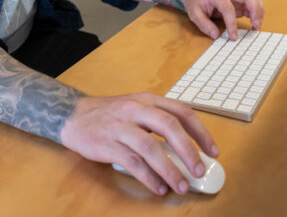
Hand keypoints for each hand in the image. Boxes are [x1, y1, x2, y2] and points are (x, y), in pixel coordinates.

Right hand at [59, 93, 217, 194]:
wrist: (73, 116)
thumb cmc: (109, 114)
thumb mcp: (136, 109)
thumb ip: (158, 122)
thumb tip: (187, 150)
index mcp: (147, 100)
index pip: (182, 112)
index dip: (201, 132)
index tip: (213, 151)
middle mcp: (135, 109)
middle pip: (169, 126)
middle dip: (189, 151)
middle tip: (200, 170)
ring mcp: (120, 126)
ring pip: (150, 148)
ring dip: (169, 169)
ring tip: (181, 186)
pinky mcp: (108, 144)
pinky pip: (132, 162)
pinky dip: (148, 177)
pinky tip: (158, 187)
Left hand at [182, 0, 263, 39]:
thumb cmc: (195, 3)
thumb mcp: (194, 14)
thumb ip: (204, 25)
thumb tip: (216, 35)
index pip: (228, 8)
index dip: (232, 23)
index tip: (233, 37)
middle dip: (256, 9)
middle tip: (256, 25)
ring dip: (259, 11)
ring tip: (257, 26)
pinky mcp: (239, 4)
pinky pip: (252, 5)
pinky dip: (257, 14)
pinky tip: (255, 25)